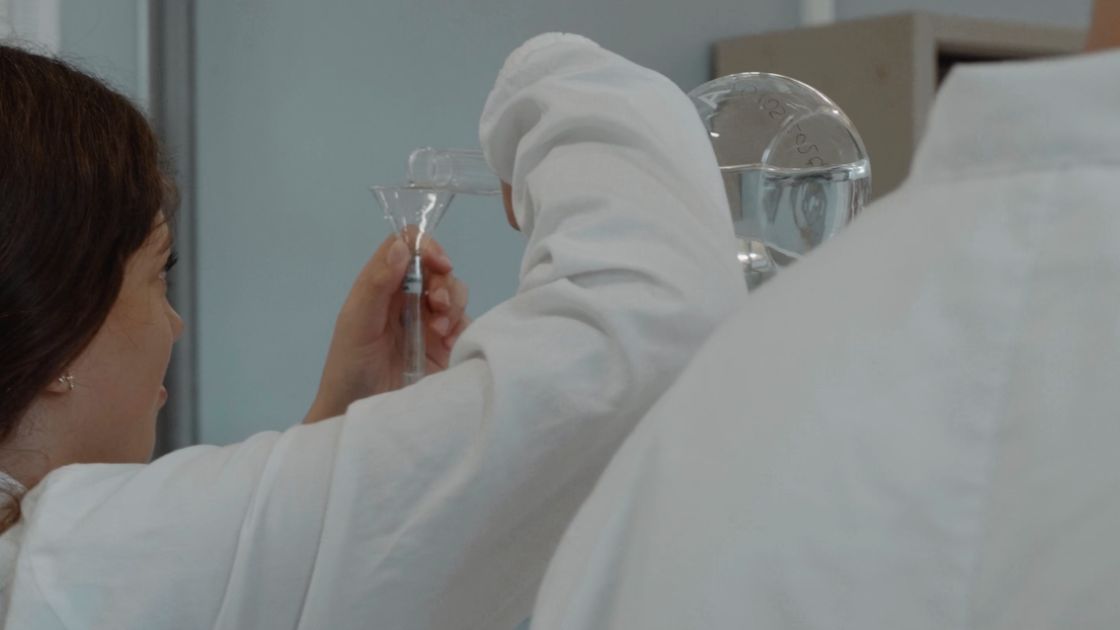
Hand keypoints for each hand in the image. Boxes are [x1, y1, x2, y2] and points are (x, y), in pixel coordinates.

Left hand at [305, 235, 469, 422]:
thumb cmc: (350, 367)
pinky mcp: (446, 344)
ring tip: (441, 329)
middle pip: (437, 267)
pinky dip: (462, 324)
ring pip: (455, 291)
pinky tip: (448, 341)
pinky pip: (465, 321)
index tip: (437, 263)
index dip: (425, 247)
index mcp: (381, 285)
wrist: (362, 413)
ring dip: (454, 302)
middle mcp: (406, 297)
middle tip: (438, 305)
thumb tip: (403, 246)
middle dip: (443, 280)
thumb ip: (377, 284)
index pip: (407, 247)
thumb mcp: (358, 323)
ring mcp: (428, 320)